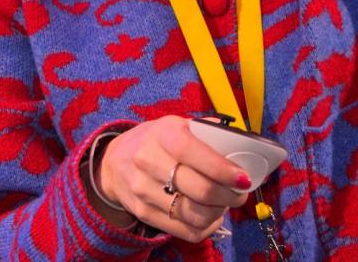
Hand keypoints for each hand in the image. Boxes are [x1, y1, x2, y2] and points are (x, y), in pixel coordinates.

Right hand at [94, 117, 250, 241]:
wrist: (113, 162)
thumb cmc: (155, 141)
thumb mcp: (176, 125)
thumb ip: (206, 132)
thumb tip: (240, 144)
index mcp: (163, 133)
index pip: (195, 153)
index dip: (224, 169)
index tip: (244, 178)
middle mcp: (149, 161)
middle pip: (201, 190)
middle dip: (230, 195)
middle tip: (241, 193)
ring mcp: (144, 190)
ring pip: (195, 214)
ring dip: (219, 212)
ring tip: (225, 203)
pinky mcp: (143, 213)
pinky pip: (185, 230)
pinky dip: (206, 227)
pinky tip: (211, 216)